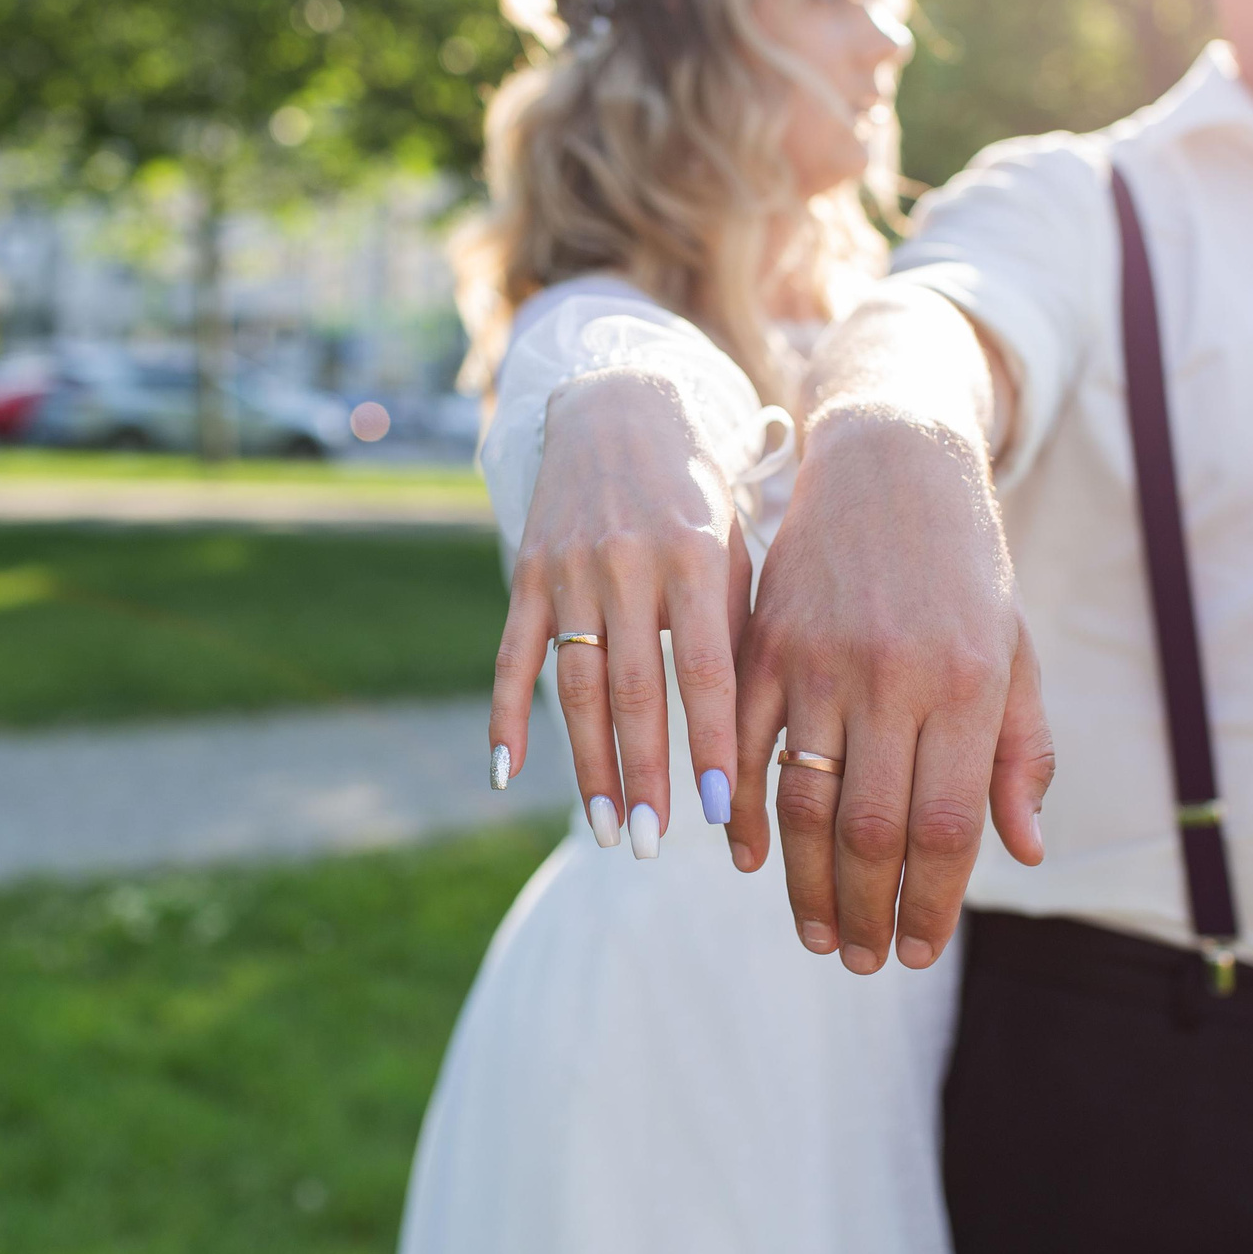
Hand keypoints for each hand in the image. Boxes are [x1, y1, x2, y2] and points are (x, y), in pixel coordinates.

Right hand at [488, 370, 754, 853]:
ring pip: (575, 683)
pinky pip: (512, 654)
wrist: (621, 409)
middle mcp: (630, 563)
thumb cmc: (699, 499)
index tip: (716, 812)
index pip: (705, 671)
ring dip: (588, 763)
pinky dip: (505, 716)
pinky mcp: (527, 569)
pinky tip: (507, 774)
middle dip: (644, 773)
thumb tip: (748, 742)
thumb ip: (737, 633)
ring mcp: (571, 567)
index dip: (708, 743)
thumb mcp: (734, 550)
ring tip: (608, 828)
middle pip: (634, 689)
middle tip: (651, 844)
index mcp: (697, 559)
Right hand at [733, 407, 1053, 973]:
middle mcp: (894, 676)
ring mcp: (821, 659)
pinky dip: (744, 814)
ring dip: (806, 884)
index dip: (931, 903)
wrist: (893, 462)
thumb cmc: (967, 569)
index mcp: (967, 685)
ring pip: (804, 803)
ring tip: (815, 934)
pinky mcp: (766, 642)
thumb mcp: (1014, 652)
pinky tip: (751, 858)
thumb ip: (1020, 752)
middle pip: (870, 829)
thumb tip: (1024, 852)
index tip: (917, 952)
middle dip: (865, 911)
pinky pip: (746, 748)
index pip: (946, 827)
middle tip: (858, 961)